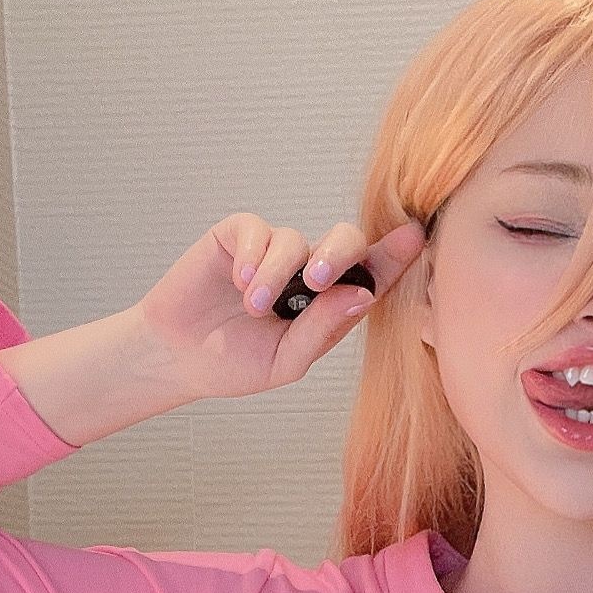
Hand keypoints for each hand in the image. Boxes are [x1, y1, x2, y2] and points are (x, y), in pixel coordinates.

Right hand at [128, 211, 428, 405]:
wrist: (177, 358)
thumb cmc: (235, 362)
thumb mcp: (286, 360)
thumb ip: (323, 328)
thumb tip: (362, 295)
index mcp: (330, 303)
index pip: (371, 274)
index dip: (394, 257)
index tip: (415, 239)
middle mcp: (308, 270)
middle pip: (344, 241)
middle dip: (339, 254)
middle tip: (319, 280)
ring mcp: (274, 251)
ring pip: (295, 240)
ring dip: (277, 275)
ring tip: (253, 308)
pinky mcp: (238, 236)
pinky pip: (257, 230)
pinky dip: (254, 255)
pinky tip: (241, 282)